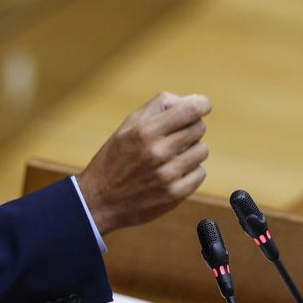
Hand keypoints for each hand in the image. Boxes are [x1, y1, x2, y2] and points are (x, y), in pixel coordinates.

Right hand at [77, 91, 210, 235]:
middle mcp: (158, 152)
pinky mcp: (175, 194)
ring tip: (172, 156)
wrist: (100, 201)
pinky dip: (190, 171)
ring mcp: (168, 175)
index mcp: (145, 131)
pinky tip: (173, 172)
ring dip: (191, 150)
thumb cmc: (115, 158)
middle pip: (199, 128)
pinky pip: (200, 173)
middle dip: (190, 128)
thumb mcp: (128, 125)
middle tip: (174, 136)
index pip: (190, 110)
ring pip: (202, 150)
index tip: (203, 106)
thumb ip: (159, 106)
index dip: (202, 104)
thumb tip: (193, 101)